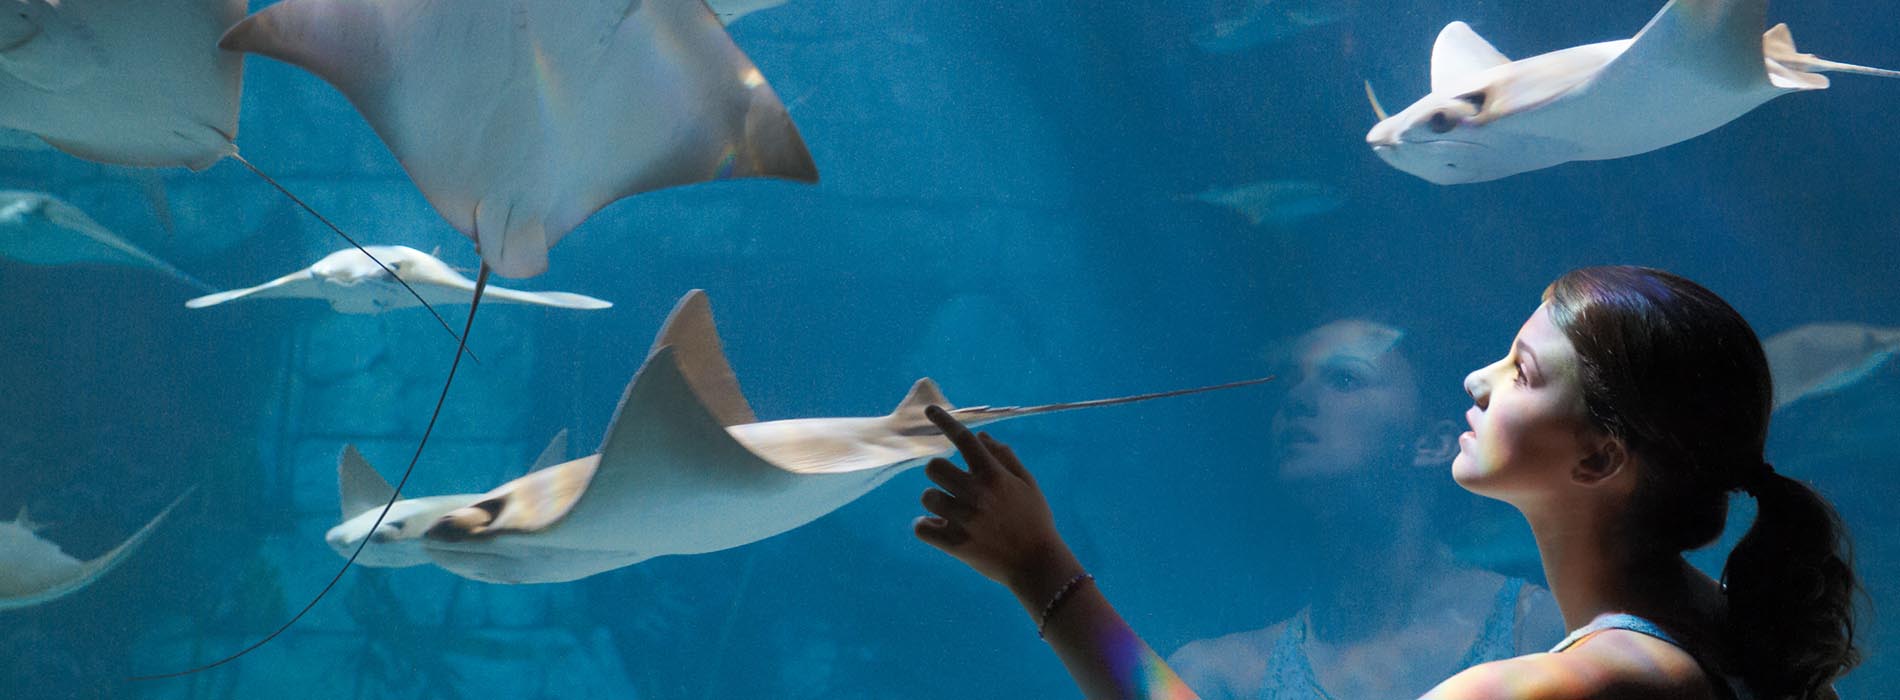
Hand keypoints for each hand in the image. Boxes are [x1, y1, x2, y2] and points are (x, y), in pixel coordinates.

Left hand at [914, 405, 1081, 595]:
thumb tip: (981, 436)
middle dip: (939, 474)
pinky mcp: (956, 544)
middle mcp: (978, 494)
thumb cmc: (1035, 520)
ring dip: (935, 502)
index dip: (944, 420)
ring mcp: (966, 520)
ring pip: (927, 497)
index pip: (964, 439)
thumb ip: (1004, 457)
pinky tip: (940, 529)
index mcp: (994, 475)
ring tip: (950, 512)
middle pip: (934, 468)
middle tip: (951, 485)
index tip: (929, 410)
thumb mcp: (1027, 484)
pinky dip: (926, 527)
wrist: (1038, 564)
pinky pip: (921, 528)